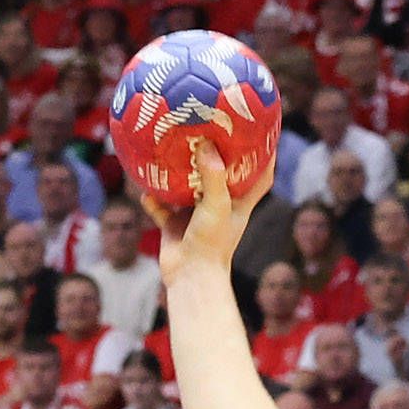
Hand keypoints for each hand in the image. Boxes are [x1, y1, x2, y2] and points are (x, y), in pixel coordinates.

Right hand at [145, 136, 274, 284]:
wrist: (191, 277)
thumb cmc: (212, 243)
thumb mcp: (217, 205)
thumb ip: (213, 175)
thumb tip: (205, 143)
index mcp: (239, 204)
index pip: (259, 178)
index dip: (265, 158)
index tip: (263, 134)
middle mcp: (218, 208)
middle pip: (220, 177)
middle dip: (214, 156)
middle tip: (205, 130)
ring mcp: (195, 216)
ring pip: (186, 189)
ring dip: (177, 173)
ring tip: (169, 149)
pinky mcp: (174, 226)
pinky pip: (161, 207)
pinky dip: (153, 199)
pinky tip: (144, 187)